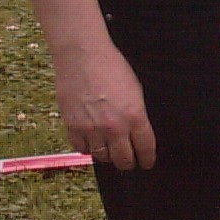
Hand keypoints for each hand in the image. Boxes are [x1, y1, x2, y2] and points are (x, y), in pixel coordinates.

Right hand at [50, 36, 155, 169]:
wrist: (83, 56)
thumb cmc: (112, 67)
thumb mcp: (135, 90)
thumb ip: (136, 114)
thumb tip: (137, 132)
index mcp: (135, 116)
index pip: (145, 148)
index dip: (147, 158)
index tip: (147, 163)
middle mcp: (114, 126)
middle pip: (123, 159)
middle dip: (128, 163)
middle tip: (129, 162)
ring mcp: (91, 129)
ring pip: (101, 156)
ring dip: (107, 156)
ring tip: (109, 151)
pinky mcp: (72, 127)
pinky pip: (81, 148)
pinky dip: (87, 148)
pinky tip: (91, 142)